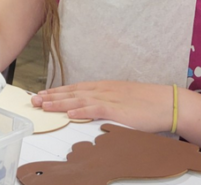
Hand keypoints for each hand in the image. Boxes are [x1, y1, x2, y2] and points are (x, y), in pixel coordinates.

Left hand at [31, 81, 173, 132]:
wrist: (166, 102)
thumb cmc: (146, 103)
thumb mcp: (121, 100)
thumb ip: (106, 103)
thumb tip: (91, 110)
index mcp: (103, 87)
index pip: (74, 88)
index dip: (57, 92)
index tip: (42, 95)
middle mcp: (102, 90)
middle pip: (72, 92)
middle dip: (51, 96)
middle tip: (34, 100)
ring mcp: (109, 98)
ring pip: (78, 99)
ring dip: (59, 102)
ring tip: (43, 105)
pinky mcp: (116, 108)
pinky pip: (94, 109)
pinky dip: (80, 109)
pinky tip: (68, 112)